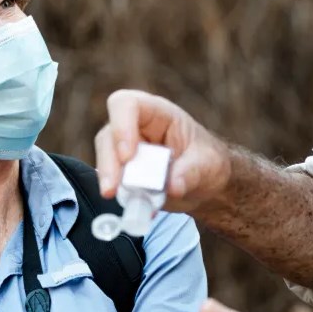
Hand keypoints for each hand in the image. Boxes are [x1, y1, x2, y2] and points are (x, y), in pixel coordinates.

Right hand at [95, 90, 231, 212]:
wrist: (205, 183)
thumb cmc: (207, 161)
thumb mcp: (207, 164)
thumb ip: (191, 173)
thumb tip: (172, 187)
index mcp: (157, 113)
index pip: (127, 105)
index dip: (121, 127)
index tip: (128, 156)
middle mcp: (135, 127)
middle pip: (108, 136)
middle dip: (109, 163)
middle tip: (113, 189)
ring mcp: (124, 150)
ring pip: (105, 159)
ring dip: (110, 180)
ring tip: (123, 200)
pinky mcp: (122, 172)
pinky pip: (111, 180)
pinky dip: (119, 194)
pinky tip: (132, 206)